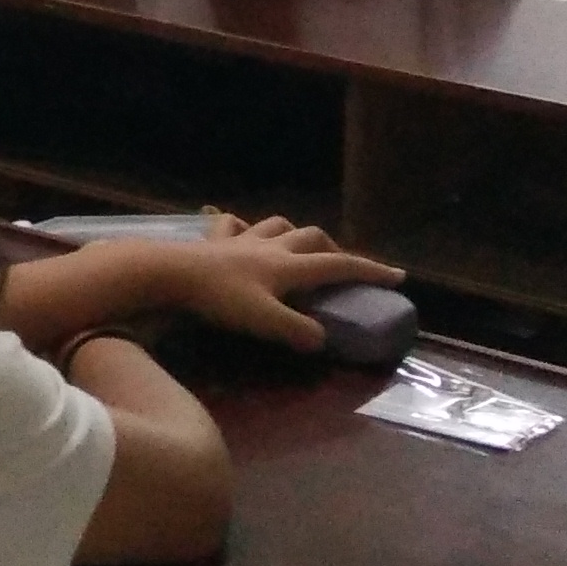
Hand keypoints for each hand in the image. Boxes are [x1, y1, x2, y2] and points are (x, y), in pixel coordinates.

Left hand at [151, 213, 405, 354]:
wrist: (169, 272)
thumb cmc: (220, 299)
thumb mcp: (265, 322)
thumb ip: (298, 331)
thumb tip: (324, 340)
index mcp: (288, 266)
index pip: (338, 266)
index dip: (369, 270)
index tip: (397, 276)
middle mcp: (270, 247)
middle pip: (312, 237)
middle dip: (333, 249)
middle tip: (341, 265)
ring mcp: (241, 240)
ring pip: (276, 225)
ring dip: (293, 232)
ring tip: (297, 245)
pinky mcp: (213, 241)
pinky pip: (230, 225)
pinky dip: (241, 227)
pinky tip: (239, 232)